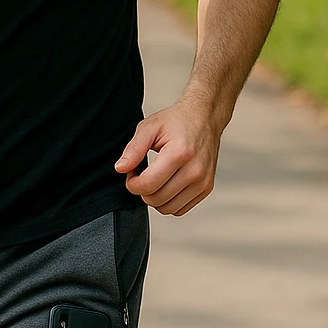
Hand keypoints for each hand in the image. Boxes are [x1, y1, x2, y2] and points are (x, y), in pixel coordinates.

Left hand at [113, 98, 222, 215]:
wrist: (205, 117)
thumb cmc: (176, 121)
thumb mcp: (149, 127)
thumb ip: (133, 149)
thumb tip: (120, 168)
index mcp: (179, 154)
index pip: (147, 185)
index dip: (132, 183)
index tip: (132, 171)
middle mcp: (194, 171)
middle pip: (156, 200)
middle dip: (142, 189)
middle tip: (142, 173)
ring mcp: (203, 182)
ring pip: (167, 209)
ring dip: (155, 198)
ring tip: (154, 178)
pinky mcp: (207, 188)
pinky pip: (180, 209)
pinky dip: (168, 201)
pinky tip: (166, 183)